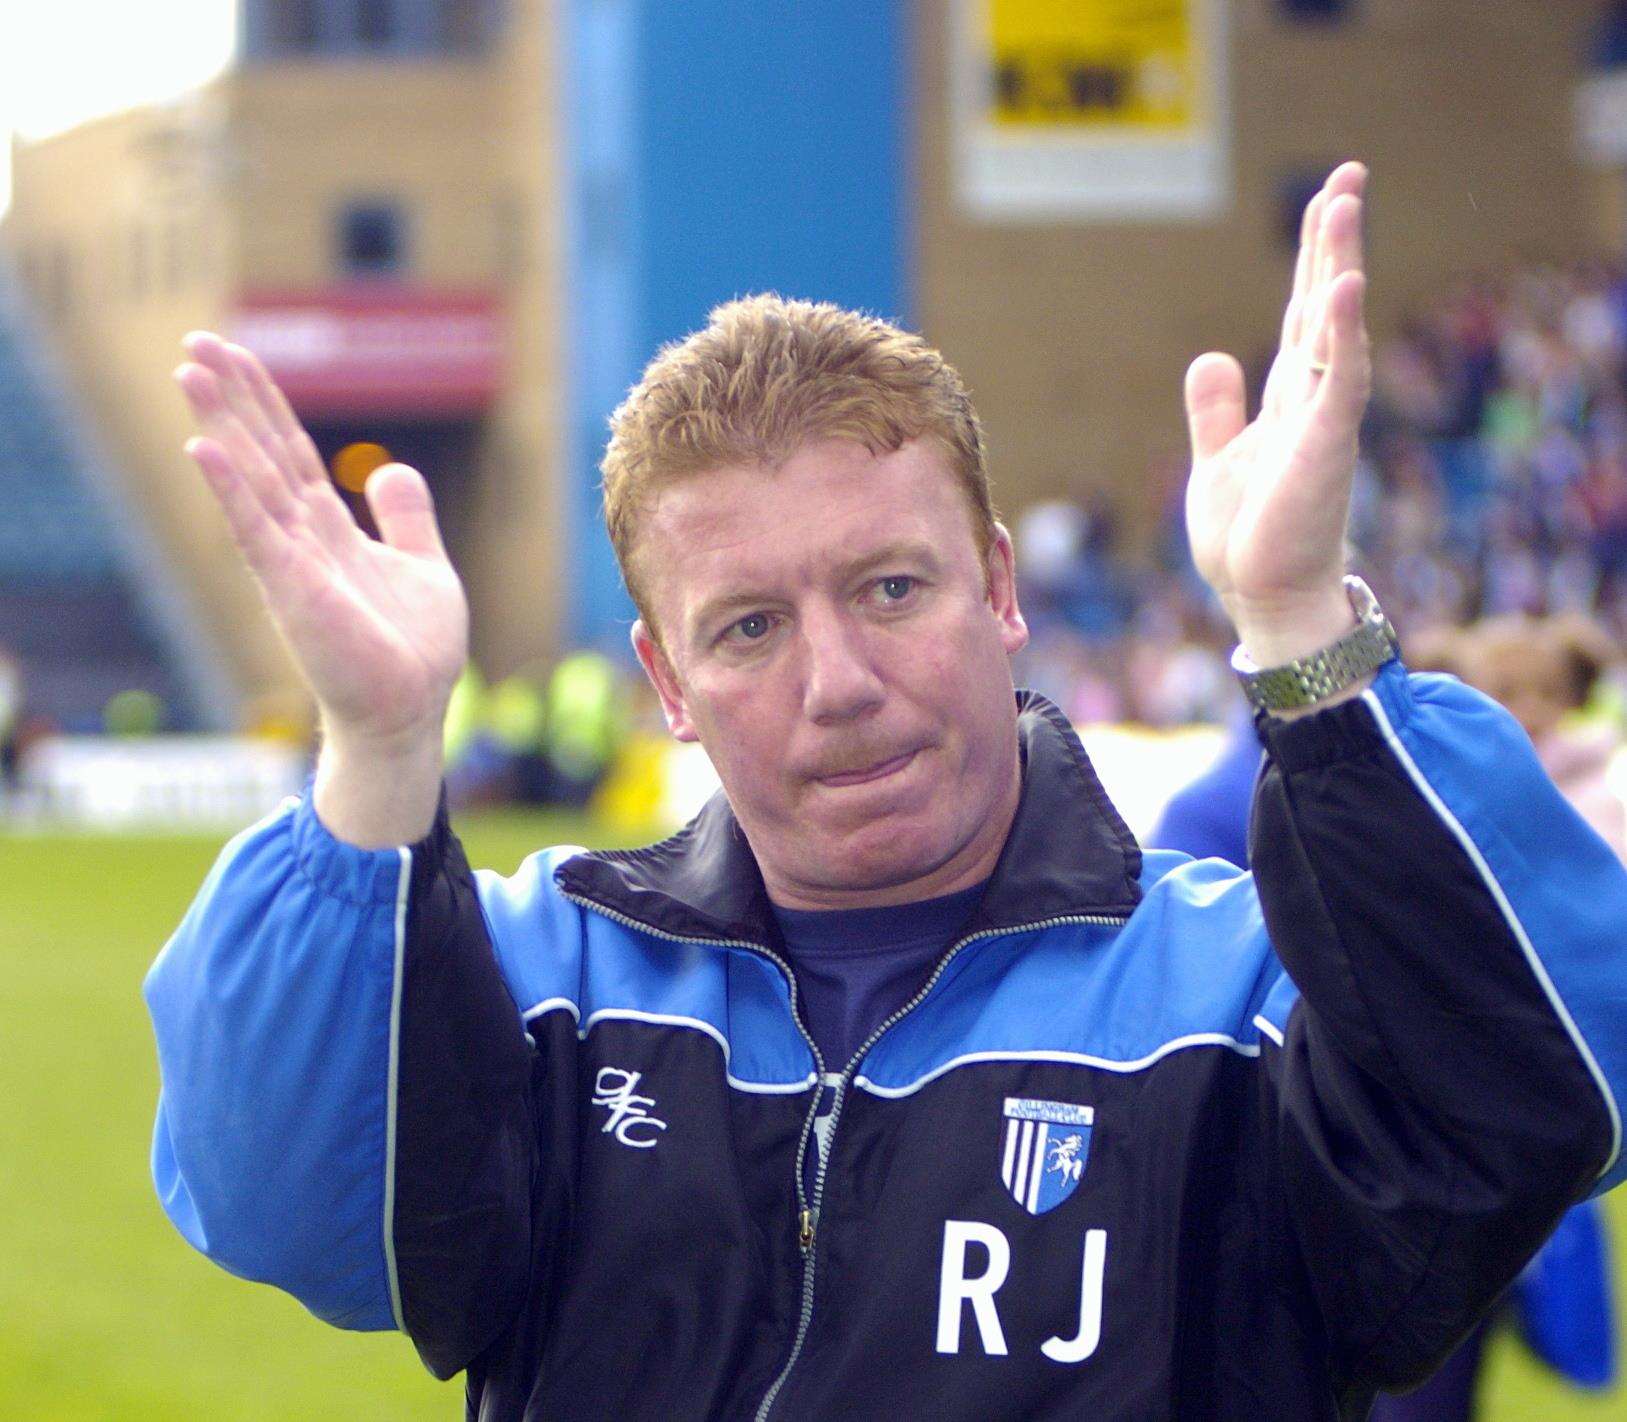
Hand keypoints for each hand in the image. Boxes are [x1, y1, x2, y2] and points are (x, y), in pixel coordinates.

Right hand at [175, 332, 468, 747]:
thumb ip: (406, 518)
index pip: (292, 453)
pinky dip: (232, 489)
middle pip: (263, 453)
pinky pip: (257, 530)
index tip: (236, 352)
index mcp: (331, 531)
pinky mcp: (294, 590)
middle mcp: (303, 540)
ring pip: (253, 479)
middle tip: (196, 340)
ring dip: (223, 424)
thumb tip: (389, 467)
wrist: (409, 712)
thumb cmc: (411, 651)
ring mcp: (293, 563)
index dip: (267, 403)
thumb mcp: (424, 567)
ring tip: (190, 371)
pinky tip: (205, 447)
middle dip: (234, 398)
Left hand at [1183, 162, 1371, 665]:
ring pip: (1335, 328)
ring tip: (1343, 204)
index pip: (1303, 313)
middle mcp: (1311, 399)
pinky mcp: (1324, 446)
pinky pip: (1338, 379)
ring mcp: (1322, 419)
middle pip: (1323, 304)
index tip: (1327, 199)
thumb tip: (1212, 354)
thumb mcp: (1218, 460)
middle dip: (1333, 241)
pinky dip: (1342, 334)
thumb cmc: (1249, 537)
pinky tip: (1342, 288)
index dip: (1313, 258)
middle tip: (1348, 174)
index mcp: (1286, 398)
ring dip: (1338, 266)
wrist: (1263, 597)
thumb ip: (1215, 410)